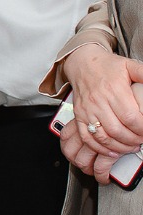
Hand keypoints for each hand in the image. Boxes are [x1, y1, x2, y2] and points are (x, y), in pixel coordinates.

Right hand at [62, 43, 142, 165]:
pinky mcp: (79, 116)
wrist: (83, 64)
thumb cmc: (107, 66)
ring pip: (103, 136)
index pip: (130, 117)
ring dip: (119, 146)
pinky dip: (99, 147)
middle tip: (141, 140)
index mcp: (113, 89)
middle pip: (117, 130)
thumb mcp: (130, 65)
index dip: (141, 129)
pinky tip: (111, 150)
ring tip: (130, 147)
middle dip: (133, 140)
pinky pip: (87, 137)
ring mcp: (87, 110)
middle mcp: (98, 101)